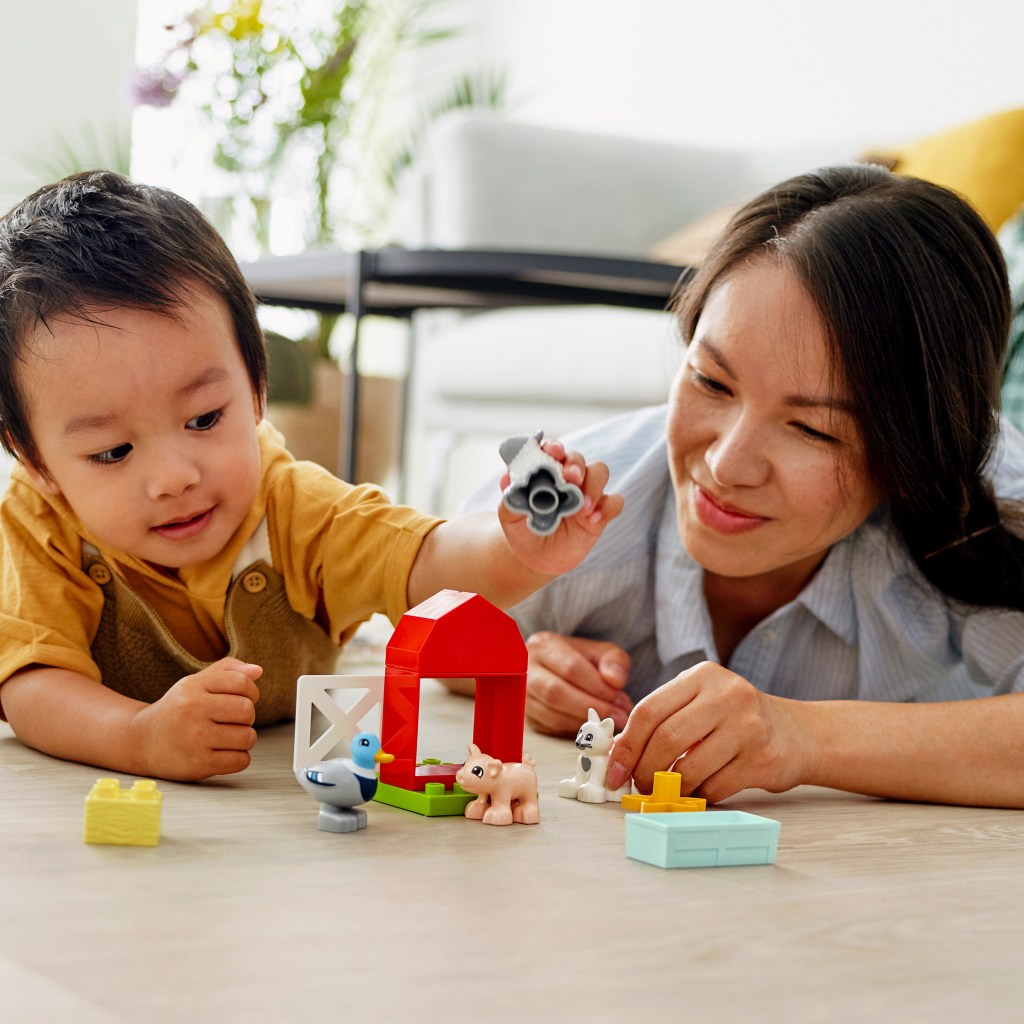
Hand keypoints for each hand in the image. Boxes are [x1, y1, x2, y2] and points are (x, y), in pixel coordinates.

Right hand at [129, 657, 261, 780]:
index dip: (251, 692)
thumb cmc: (177, 709)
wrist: (141, 741)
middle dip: (247, 717)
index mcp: (194, 687)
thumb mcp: (196, 682)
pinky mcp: (199, 764)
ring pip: (247, 737)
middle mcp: (193, 710)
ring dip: (244, 739)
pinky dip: (239, 758)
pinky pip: (241, 760)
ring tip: (227, 737)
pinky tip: (223, 753)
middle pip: (247, 710)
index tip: (242, 699)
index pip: (242, 682)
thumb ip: (228, 671)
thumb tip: (257, 670)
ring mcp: (195, 738)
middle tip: (232, 721)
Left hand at [498, 439, 623, 577]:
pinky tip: (593, 520)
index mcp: (545, 472)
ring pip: (600, 472)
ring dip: (594, 485)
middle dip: (576, 464)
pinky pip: (614, 502)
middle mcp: (567, 478)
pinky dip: (607, 508)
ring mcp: (585, 494)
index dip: (554, 447)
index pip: (552, 450)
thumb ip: (510, 499)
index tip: (553, 452)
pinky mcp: (599, 514)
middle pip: (578, 459)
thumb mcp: (510, 517)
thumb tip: (507, 479)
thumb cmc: (522, 530)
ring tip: (582, 507)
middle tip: (570, 478)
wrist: (535, 558)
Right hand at [525, 631, 632, 735]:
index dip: (598, 688)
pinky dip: (573, 731)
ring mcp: (522, 695)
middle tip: (618, 717)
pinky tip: (592, 727)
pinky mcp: (526, 716)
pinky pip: (549, 728)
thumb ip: (614, 661)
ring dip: (584, 723)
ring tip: (609, 724)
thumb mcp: (602, 651)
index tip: (621, 701)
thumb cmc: (581, 659)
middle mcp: (526, 669)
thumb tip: (616, 681)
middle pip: (555, 693)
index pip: (571, 668)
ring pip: (551, 714)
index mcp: (544, 646)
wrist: (558, 667)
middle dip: (591, 708)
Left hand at [604, 661, 811, 801]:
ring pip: (689, 768)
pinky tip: (703, 789)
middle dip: (645, 770)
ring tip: (672, 789)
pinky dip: (700, 795)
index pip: (649, 710)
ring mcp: (748, 726)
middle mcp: (727, 694)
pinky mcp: (763, 758)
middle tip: (640, 786)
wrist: (797, 734)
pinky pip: (715, 787)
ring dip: (673, 787)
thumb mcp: (700, 704)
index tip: (615, 770)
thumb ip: (662, 720)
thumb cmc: (735, 720)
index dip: (627, 745)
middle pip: (666, 738)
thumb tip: (617, 754)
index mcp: (702, 675)